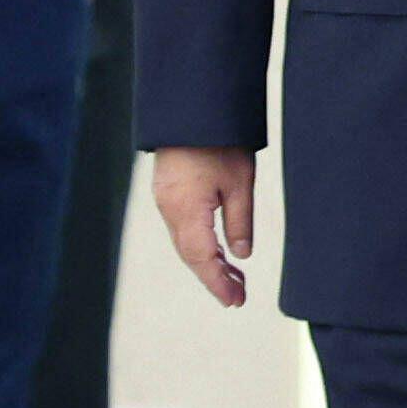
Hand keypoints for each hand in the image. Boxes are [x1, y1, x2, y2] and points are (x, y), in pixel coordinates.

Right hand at [152, 146, 257, 302]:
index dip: (217, 282)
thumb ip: (240, 222)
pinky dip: (199, 244)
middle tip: (238, 297)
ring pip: (185, 243)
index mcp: (186, 209)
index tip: (235, 301)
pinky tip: (218, 251)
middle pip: (190, 255)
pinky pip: (182, 228)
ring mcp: (165, 200)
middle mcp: (169, 209)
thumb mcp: (240, 182)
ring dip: (207, 262)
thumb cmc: (221, 141)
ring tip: (235, 278)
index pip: (201, 258)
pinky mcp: (167, 191)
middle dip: (213, 278)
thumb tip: (241, 256)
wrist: (192, 106)